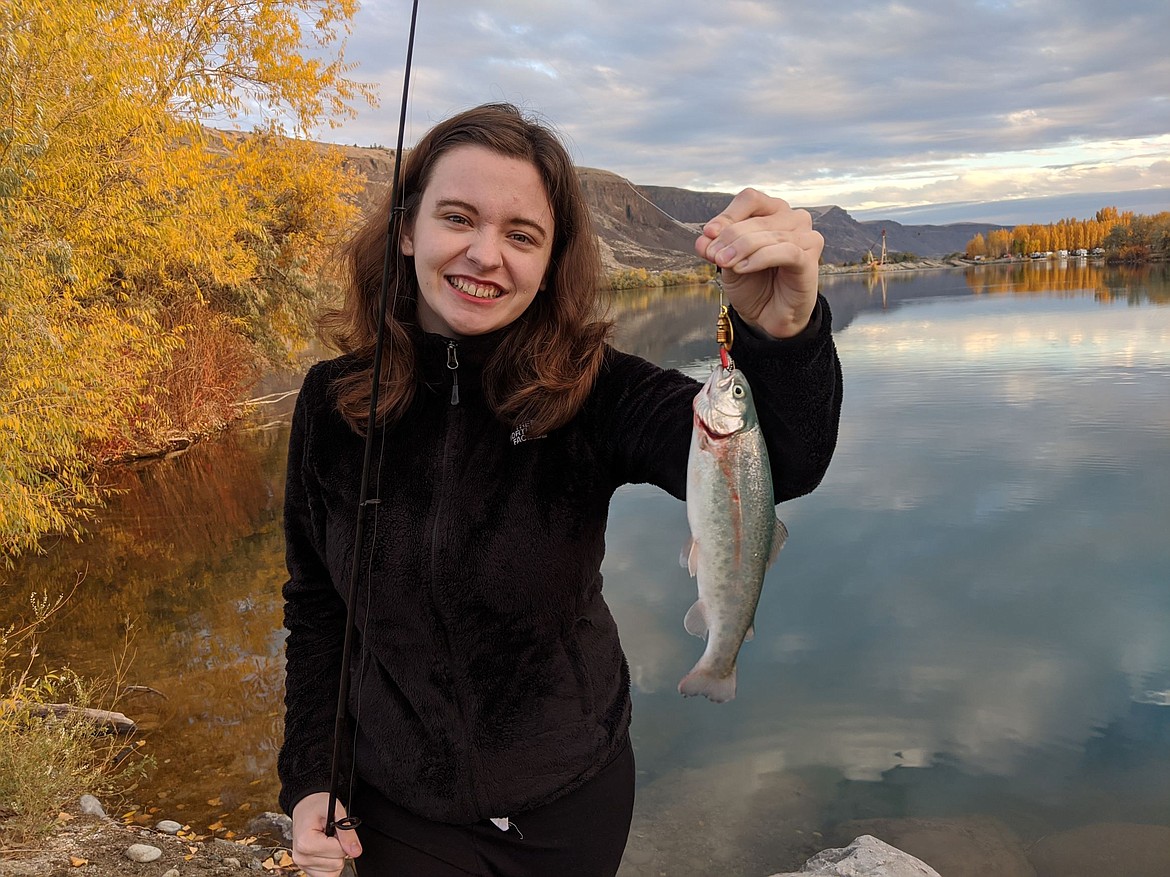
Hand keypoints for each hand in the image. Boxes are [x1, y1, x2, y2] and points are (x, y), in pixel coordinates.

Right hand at [291, 793, 362, 876]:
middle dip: (339, 848)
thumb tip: (355, 851)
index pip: (339, 852)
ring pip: (333, 872)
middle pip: (337, 864)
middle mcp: (301, 856)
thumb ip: (347, 832)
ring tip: (327, 841)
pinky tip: (325, 851)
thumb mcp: (336, 811)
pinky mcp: (306, 869)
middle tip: (331, 835)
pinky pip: (327, 875)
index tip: (335, 830)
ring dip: (335, 857)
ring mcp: (302, 864)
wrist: (305, 806)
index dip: (343, 839)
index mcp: (306, 842)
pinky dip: (330, 864)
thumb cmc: (317, 806)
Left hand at [694, 189, 823, 338]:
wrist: (768, 315)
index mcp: (773, 212)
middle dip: (729, 236)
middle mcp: (793, 220)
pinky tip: (743, 268)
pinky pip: (785, 251)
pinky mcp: (809, 260)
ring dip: (741, 248)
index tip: (709, 233)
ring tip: (724, 262)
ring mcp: (805, 238)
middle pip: (757, 218)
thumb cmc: (754, 284)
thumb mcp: (728, 262)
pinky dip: (759, 258)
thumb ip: (717, 247)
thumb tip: (705, 238)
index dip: (727, 215)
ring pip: (769, 234)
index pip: (750, 199)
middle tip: (713, 255)